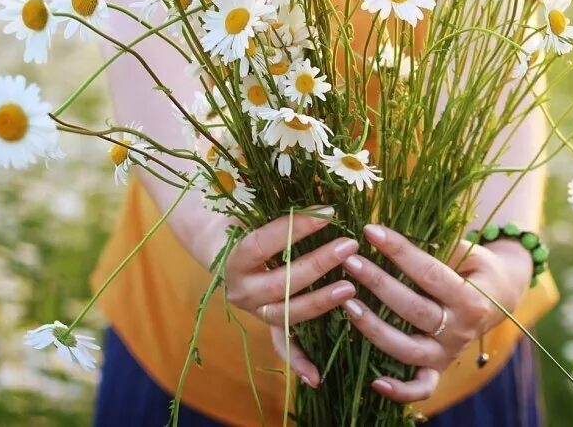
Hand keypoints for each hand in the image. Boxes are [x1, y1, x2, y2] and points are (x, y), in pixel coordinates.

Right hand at [222, 207, 358, 387]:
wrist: (222, 247)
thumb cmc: (248, 220)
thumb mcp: (258, 209)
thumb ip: (284, 207)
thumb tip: (325, 194)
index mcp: (234, 259)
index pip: (263, 243)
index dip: (294, 228)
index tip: (328, 212)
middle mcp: (241, 290)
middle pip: (281, 282)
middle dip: (318, 264)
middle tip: (350, 245)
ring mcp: (255, 311)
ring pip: (288, 314)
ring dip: (320, 303)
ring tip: (350, 289)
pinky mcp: (268, 325)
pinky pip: (283, 347)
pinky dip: (299, 362)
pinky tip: (317, 377)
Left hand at [340, 224, 531, 402]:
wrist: (499, 295)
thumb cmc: (475, 265)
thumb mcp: (467, 250)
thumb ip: (438, 247)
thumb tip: (393, 234)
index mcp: (471, 298)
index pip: (428, 273)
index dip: (399, 250)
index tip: (371, 231)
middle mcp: (461, 330)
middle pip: (413, 309)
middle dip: (378, 283)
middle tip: (350, 261)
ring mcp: (448, 353)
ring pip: (406, 348)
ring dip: (373, 327)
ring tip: (346, 303)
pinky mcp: (438, 368)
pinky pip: (421, 387)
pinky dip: (400, 390)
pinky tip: (375, 381)